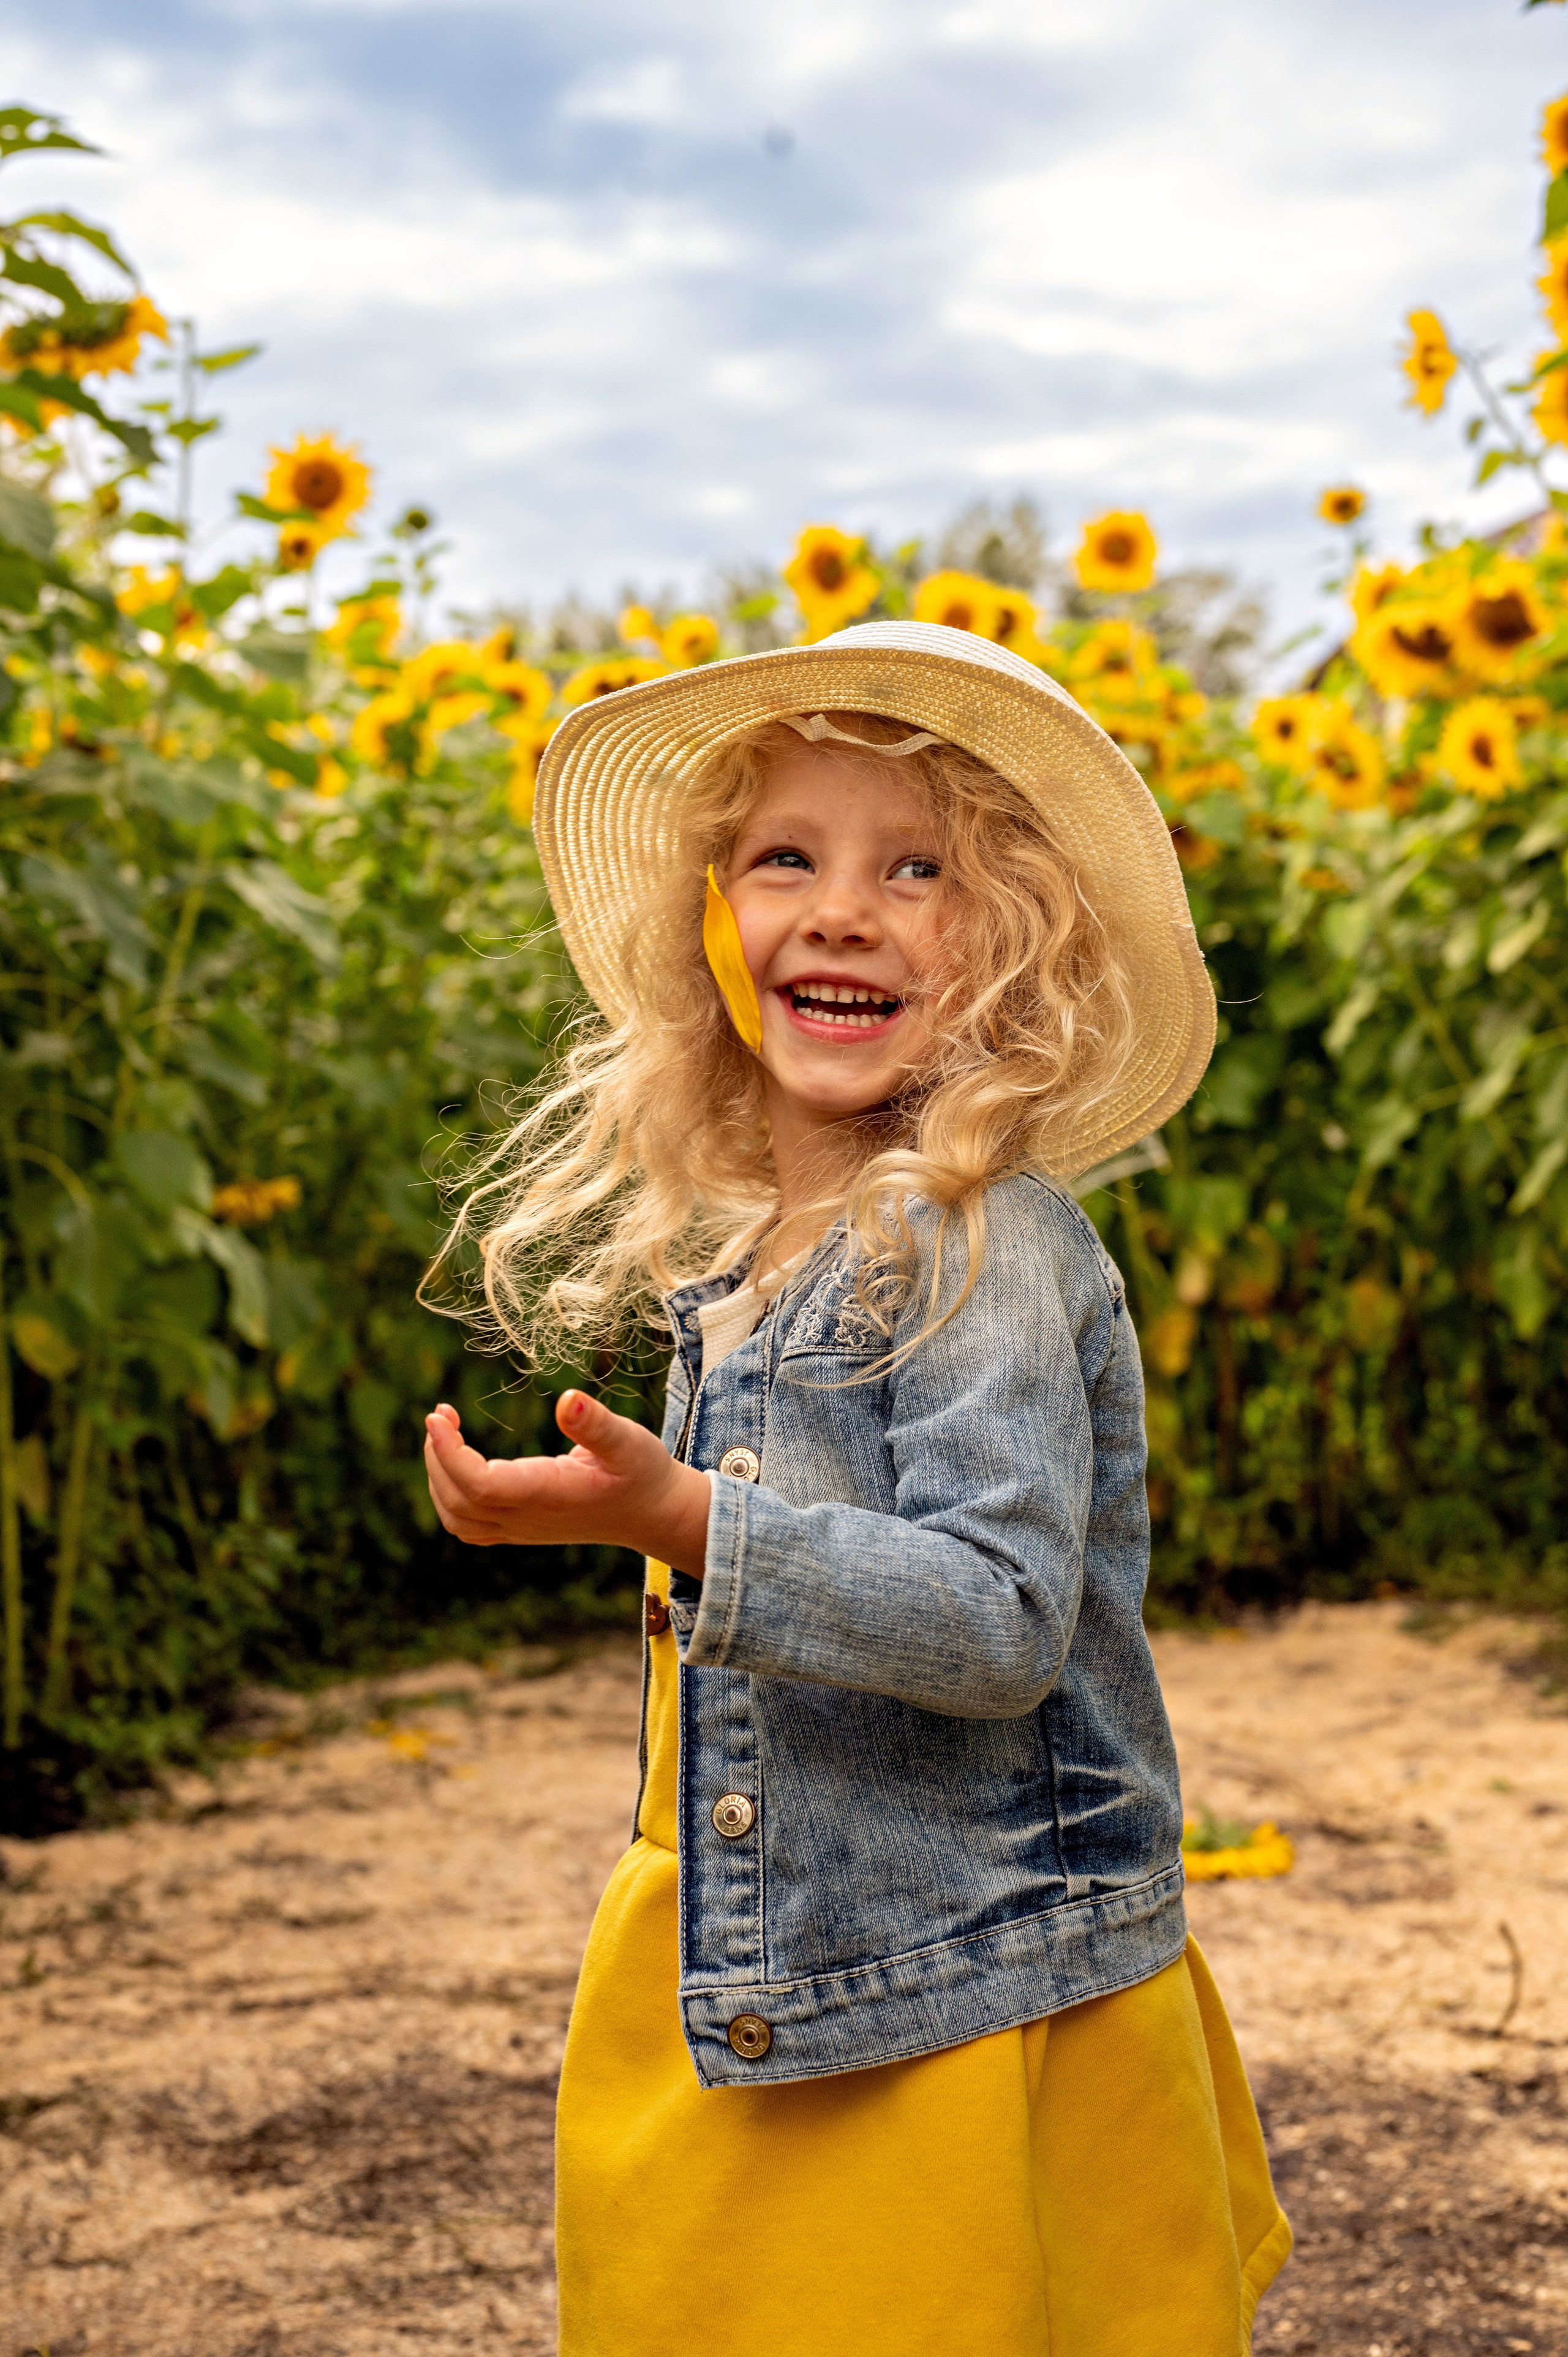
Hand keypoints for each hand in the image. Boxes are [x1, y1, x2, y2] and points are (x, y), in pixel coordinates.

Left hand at [423, 1391, 711, 1576]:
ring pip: (457, 1517)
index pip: (480, 1486)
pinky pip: (467, 1523)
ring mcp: (521, 1529)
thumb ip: (596, 1423)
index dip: (450, 1454)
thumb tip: (566, 1398)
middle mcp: (529, 1518)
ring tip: (445, 1433)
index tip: (438, 1416)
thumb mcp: (629, 1440)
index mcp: (548, 1495)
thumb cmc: (642, 1473)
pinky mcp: (519, 1528)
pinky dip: (449, 1494)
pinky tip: (457, 1461)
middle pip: (458, 1501)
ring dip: (439, 1476)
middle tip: (441, 1414)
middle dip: (438, 1457)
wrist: (652, 1514)